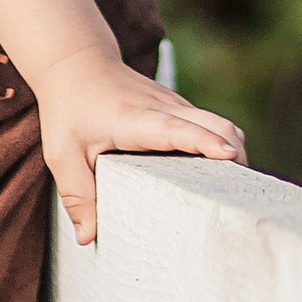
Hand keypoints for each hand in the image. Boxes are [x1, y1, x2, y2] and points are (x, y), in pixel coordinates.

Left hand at [35, 46, 244, 248]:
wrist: (76, 63)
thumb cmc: (69, 109)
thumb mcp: (62, 154)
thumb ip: (77, 195)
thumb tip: (89, 238)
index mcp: (135, 119)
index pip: (176, 128)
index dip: (203, 142)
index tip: (229, 156)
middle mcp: (163, 107)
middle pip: (216, 125)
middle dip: (235, 157)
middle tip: (239, 196)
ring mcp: (176, 105)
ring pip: (220, 125)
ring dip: (234, 154)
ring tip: (234, 194)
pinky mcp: (181, 108)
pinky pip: (212, 127)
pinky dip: (223, 148)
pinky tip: (218, 179)